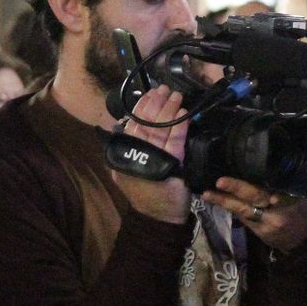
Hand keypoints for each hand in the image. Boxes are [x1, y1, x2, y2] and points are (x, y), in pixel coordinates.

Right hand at [112, 86, 190, 223]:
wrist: (158, 216)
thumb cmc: (148, 193)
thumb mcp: (131, 170)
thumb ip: (127, 149)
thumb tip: (123, 126)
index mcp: (127, 153)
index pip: (134, 125)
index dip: (142, 107)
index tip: (150, 93)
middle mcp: (137, 154)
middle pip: (146, 123)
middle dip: (156, 103)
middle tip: (164, 88)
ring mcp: (152, 159)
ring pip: (159, 130)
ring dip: (168, 111)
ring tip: (176, 96)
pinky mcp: (169, 165)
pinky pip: (175, 142)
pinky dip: (179, 127)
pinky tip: (184, 115)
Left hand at [202, 178, 306, 253]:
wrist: (302, 238)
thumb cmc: (303, 209)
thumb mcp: (304, 195)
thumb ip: (289, 181)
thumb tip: (269, 159)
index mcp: (293, 200)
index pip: (282, 192)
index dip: (273, 192)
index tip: (267, 194)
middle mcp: (278, 212)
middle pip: (257, 198)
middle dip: (238, 189)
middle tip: (221, 181)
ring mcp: (265, 222)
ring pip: (243, 209)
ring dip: (224, 200)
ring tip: (207, 193)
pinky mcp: (256, 229)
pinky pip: (240, 215)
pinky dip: (227, 204)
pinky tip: (211, 197)